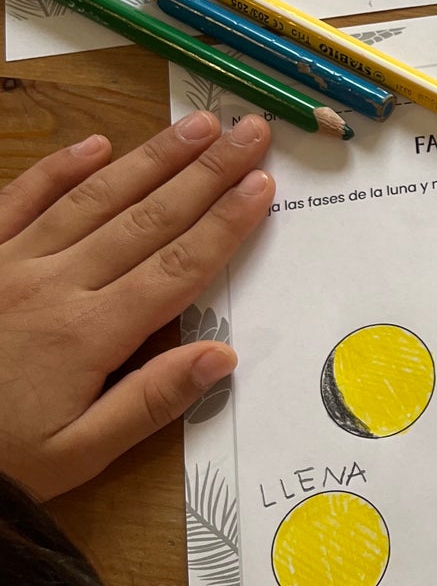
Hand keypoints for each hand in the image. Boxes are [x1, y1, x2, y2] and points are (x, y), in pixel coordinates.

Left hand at [0, 113, 273, 499]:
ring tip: (197, 126)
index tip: (262, 184)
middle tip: (250, 132)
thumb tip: (223, 356)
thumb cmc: (1, 459)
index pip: (177, 267)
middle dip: (205, 172)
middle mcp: (55, 284)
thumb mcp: (77, 454)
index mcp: (89, 334)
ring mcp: (12, 263)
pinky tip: (97, 144)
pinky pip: (20, 200)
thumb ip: (149, 403)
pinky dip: (59, 169)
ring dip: (150, 158)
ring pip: (94, 198)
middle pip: (148, 219)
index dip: (225, 224)